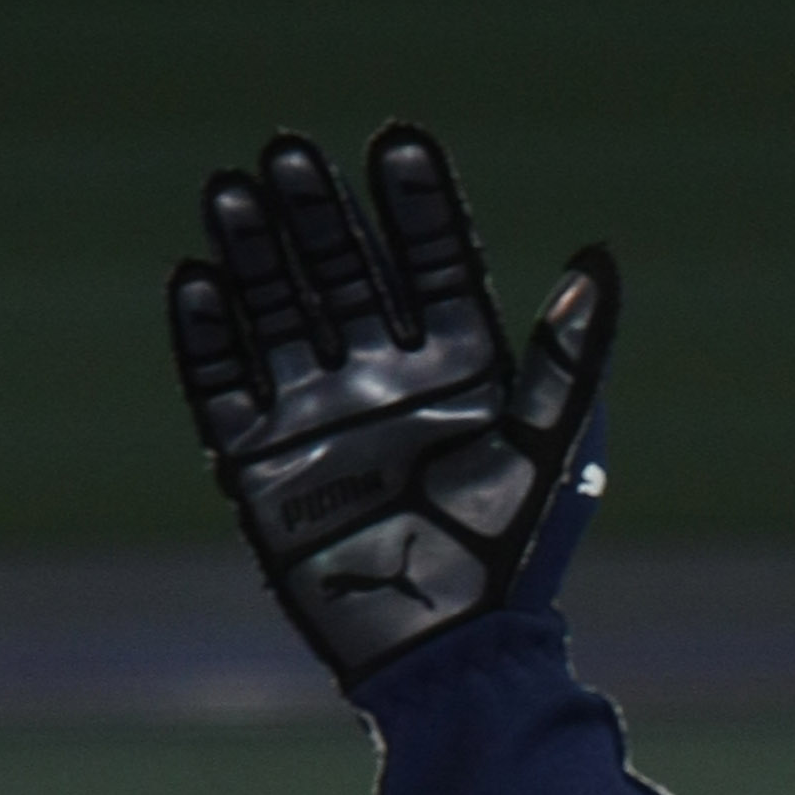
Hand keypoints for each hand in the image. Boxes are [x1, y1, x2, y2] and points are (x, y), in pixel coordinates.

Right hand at [168, 126, 612, 684]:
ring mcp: (319, 421)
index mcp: (458, 374)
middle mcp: (384, 385)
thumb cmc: (507, 554)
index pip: (431, 267)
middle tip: (288, 150)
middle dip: (316, 213)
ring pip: (277, 314)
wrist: (443, 653)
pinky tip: (195, 282)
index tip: (399, 140)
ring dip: (253, 255)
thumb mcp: (546, 445)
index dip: (416, 206)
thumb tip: (599, 258)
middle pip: (342, 276)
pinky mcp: (263, 469)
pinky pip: (223, 390)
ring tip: (230, 190)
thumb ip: (570, 355)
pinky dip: (208, 339)